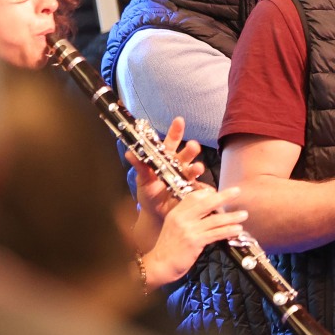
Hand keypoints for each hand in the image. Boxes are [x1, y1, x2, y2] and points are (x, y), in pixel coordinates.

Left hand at [127, 117, 204, 252]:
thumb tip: (129, 152)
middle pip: (187, 153)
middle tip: (192, 146)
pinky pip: (201, 188)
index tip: (179, 120)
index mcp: (166, 159)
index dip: (176, 131)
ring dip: (197, 167)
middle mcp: (179, 166)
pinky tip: (205, 189)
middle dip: (191, 148)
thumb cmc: (149, 194)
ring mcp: (187, 178)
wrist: (155, 214)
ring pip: (195, 169)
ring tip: (197, 168)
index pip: (172, 142)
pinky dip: (204, 188)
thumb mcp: (142, 180)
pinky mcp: (193, 191)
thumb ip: (139, 166)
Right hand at [142, 185, 247, 287]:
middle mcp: (182, 218)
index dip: (208, 193)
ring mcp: (188, 229)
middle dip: (224, 196)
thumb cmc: (169, 247)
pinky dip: (228, 230)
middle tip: (237, 192)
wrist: (159, 264)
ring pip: (214, 219)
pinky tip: (237, 229)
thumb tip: (207, 210)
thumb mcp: (174, 226)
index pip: (193, 197)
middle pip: (206, 203)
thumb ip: (188, 217)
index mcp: (176, 213)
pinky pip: (215, 233)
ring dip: (232, 217)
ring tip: (244, 214)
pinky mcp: (194, 241)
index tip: (219, 193)